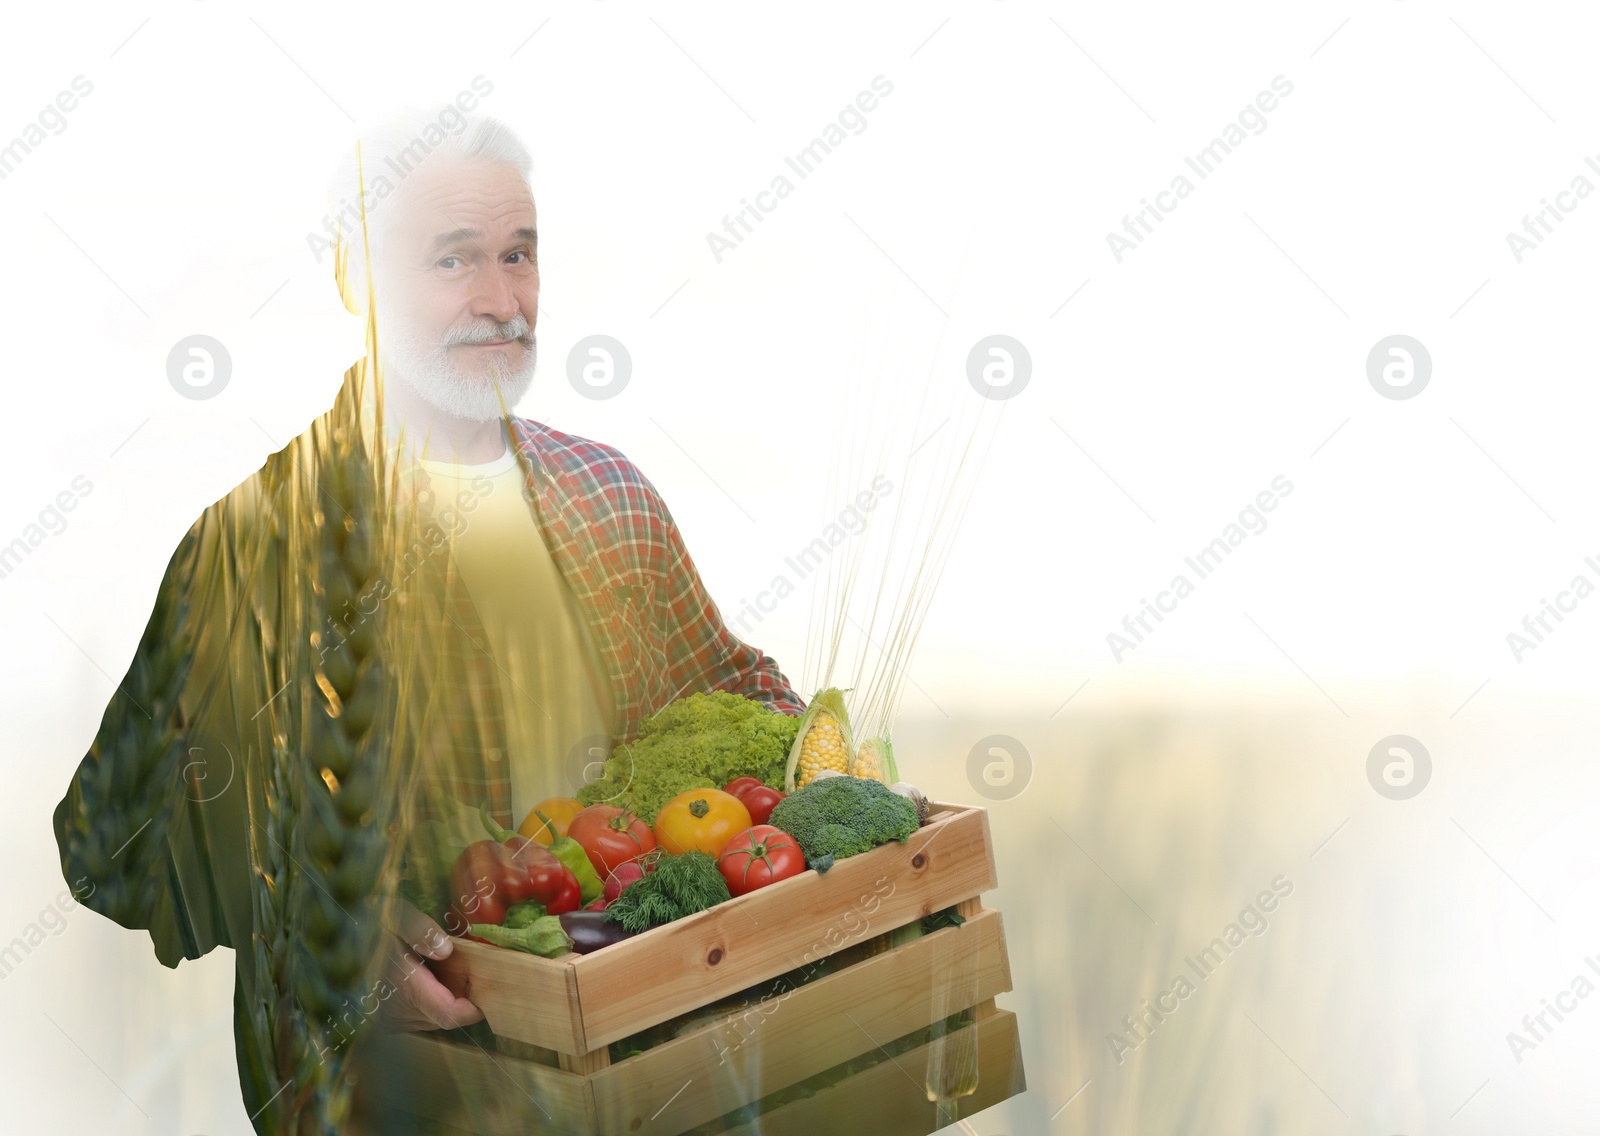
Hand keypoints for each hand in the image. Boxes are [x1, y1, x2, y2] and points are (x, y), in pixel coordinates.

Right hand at [377, 901, 484, 1031]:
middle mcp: (397, 1013)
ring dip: (445, 998)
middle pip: (446, 1016)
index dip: (474, 1008)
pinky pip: (420, 1018)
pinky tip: (423, 978)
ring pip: (434, 1019)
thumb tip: (445, 950)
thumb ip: (419, 930)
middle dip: (462, 994)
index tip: (490, 989)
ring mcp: (390, 1022)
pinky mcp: (387, 1024)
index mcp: (403, 988)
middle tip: (465, 965)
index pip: (449, 1014)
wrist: (336, 945)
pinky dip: (430, 1001)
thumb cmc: (370, 924)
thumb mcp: (394, 915)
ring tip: (437, 968)